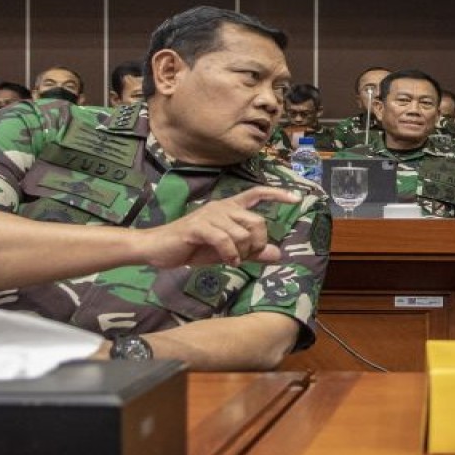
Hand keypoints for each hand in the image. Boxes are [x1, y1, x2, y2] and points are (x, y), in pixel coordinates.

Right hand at [140, 186, 300, 267]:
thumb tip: (278, 254)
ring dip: (242, 252)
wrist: (158, 249)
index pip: (257, 193)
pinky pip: (225, 240)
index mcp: (229, 208)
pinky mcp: (198, 227)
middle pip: (257, 222)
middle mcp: (222, 207)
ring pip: (243, 233)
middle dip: (258, 243)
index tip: (296, 199)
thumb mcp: (228, 252)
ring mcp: (209, 215)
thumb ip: (252, 252)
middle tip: (247, 256)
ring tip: (232, 260)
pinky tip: (227, 261)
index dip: (277, 195)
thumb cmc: (193, 248)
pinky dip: (230, 254)